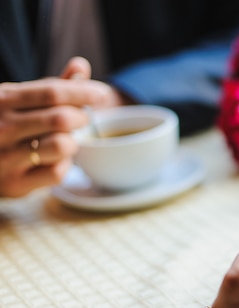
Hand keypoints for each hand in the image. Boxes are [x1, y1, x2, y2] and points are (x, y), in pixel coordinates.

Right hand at [0, 57, 127, 196]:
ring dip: (73, 141)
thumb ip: (51, 86)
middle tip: (83, 118)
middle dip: (81, 117)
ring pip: (62, 145)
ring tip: (66, 139)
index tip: (101, 94)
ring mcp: (5, 157)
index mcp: (2, 99)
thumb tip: (81, 65)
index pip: (52, 92)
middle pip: (61, 119)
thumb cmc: (3, 125)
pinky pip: (57, 172)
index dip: (82, 92)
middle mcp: (1, 127)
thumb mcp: (19, 100)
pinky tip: (55, 159)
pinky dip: (64, 165)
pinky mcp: (15, 184)